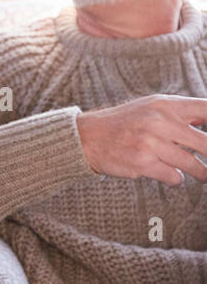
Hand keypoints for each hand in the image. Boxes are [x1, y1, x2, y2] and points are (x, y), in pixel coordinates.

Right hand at [76, 95, 206, 185]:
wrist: (87, 137)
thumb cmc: (125, 123)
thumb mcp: (151, 108)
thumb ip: (181, 114)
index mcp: (166, 104)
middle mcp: (160, 122)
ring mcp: (151, 143)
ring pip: (194, 165)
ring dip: (201, 173)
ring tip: (202, 175)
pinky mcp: (143, 163)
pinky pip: (175, 177)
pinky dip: (175, 179)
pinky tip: (167, 173)